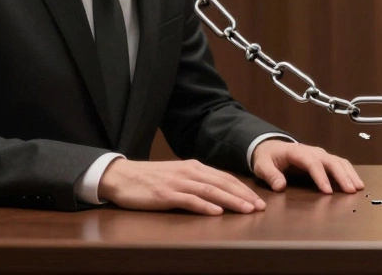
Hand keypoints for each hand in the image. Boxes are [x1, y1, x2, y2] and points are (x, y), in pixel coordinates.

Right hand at [98, 158, 266, 214]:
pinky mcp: (166, 194)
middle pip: (223, 184)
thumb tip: (218, 193)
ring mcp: (178, 183)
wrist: (122, 176)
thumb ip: (196, 182)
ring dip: (231, 201)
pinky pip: (189, 200)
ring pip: (211, 191)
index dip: (243, 189)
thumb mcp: (177, 176)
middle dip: (244, 196)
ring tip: (246, 210)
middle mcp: (190, 172)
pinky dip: (205, 206)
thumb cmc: (150, 179)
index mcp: (195, 167)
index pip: (225, 178)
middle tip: (260, 207)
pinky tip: (217, 213)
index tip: (258, 200)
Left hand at [251, 140, 363, 194]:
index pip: (312, 164)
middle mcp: (313, 151)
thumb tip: (280, 186)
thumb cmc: (268, 157)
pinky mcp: (325, 159)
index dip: (321, 177)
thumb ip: (270, 175)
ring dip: (350, 174)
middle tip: (351, 190)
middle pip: (331, 162)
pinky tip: (356, 183)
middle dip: (342, 176)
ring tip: (358, 188)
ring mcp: (321, 154)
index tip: (328, 191)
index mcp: (298, 152)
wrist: (272, 147)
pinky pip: (341, 164)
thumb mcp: (262, 166)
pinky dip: (350, 172)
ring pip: (339, 162)